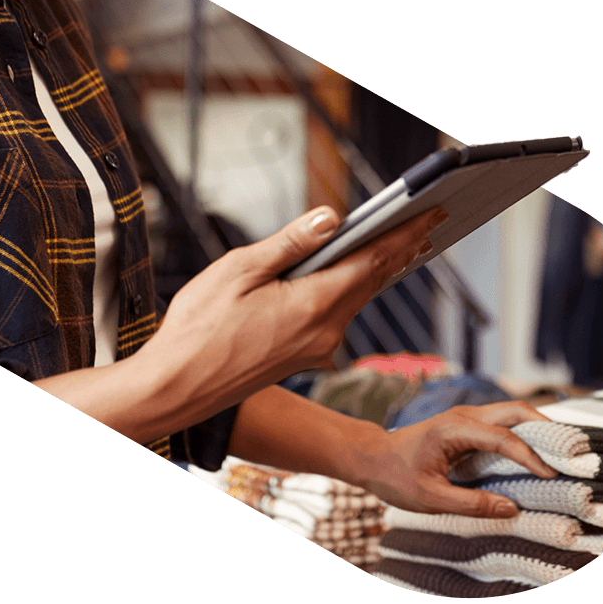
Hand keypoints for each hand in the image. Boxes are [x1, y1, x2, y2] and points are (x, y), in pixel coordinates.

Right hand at [132, 202, 448, 431]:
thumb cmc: (198, 328)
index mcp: (311, 306)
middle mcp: (323, 332)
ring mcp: (315, 348)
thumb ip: (289, 244)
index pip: (369, 263)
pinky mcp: (303, 356)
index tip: (424, 217)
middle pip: (371, 282)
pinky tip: (351, 277)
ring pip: (356, 300)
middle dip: (399, 251)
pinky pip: (338, 315)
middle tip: (424, 224)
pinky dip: (352, 289)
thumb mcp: (239, 270)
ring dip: (376, 271)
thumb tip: (330, 218)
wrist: (178, 387)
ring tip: (396, 244)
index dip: (400, 236)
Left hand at [356, 401, 559, 517]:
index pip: (502, 437)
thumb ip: (471, 504)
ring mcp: (466, 418)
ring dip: (537, 427)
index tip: (551, 474)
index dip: (530, 455)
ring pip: (510, 413)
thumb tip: (512, 508)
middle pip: (513, 410)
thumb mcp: (431, 498)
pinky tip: (539, 450)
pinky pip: (502, 424)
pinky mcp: (467, 426)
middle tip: (572, 449)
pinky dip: (524, 433)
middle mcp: (463, 416)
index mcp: (453, 428)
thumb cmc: (396, 476)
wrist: (372, 457)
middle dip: (545, 426)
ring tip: (564, 450)